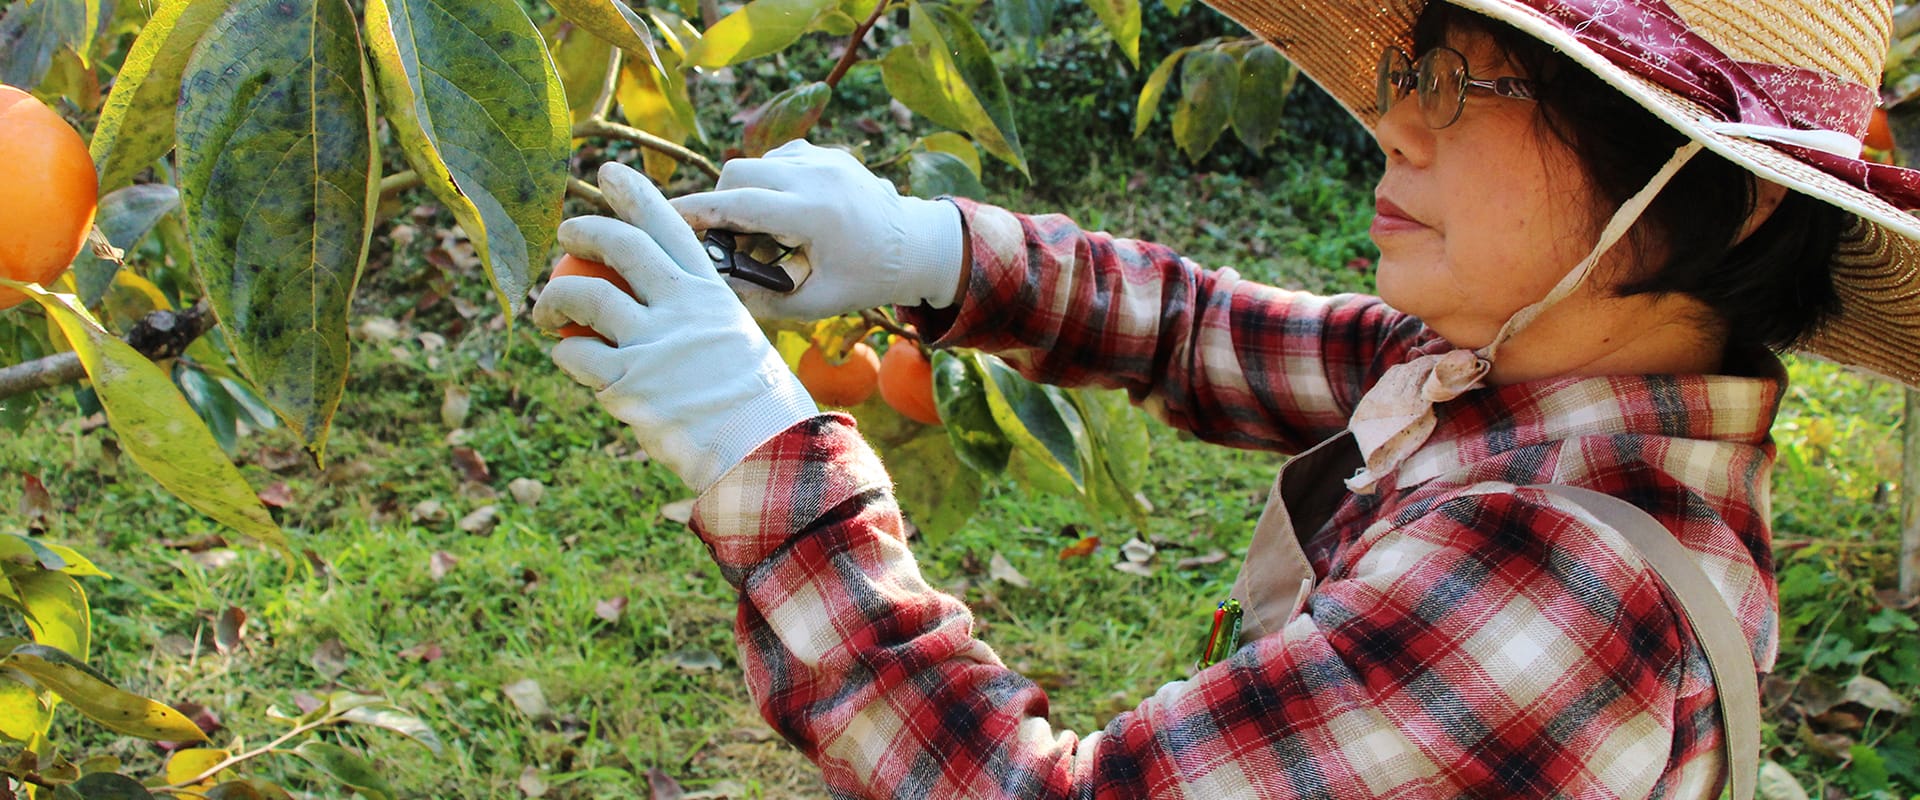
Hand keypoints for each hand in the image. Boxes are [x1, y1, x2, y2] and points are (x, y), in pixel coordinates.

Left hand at [532, 162, 819, 491]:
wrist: (765, 452)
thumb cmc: (757, 406)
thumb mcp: (738, 342)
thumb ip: (697, 319)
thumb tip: (656, 309)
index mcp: (712, 293)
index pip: (669, 226)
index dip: (634, 193)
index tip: (607, 172)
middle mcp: (682, 307)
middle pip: (619, 246)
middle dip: (582, 231)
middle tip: (565, 236)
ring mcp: (654, 343)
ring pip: (583, 297)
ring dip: (554, 298)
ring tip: (546, 311)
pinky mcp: (629, 383)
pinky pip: (576, 355)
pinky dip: (565, 353)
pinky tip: (568, 357)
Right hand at [669, 140, 965, 320]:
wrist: (919, 245)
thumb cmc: (869, 279)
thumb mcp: (818, 302)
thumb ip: (764, 300)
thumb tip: (717, 291)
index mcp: (814, 213)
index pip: (739, 202)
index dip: (698, 209)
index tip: (666, 215)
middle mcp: (816, 175)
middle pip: (739, 172)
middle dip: (721, 200)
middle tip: (726, 237)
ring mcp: (824, 158)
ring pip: (758, 161)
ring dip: (747, 190)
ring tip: (764, 231)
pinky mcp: (828, 152)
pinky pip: (781, 157)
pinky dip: (770, 181)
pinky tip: (786, 212)